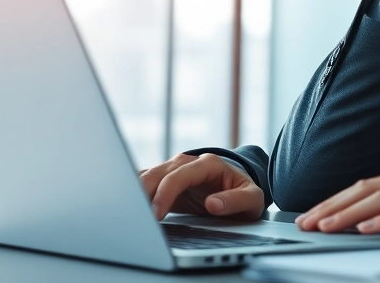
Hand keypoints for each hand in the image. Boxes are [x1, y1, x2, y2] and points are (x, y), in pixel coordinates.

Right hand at [138, 152, 265, 221]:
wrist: (239, 189)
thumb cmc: (245, 193)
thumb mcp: (253, 199)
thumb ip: (236, 201)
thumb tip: (214, 204)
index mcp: (208, 164)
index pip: (179, 175)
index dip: (165, 193)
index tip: (156, 215)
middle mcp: (187, 163)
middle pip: (156, 173)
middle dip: (142, 193)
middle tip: (135, 217)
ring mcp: (173, 170)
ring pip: (146, 177)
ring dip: (134, 193)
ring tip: (126, 212)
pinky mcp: (165, 182)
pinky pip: (144, 184)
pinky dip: (134, 195)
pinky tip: (127, 208)